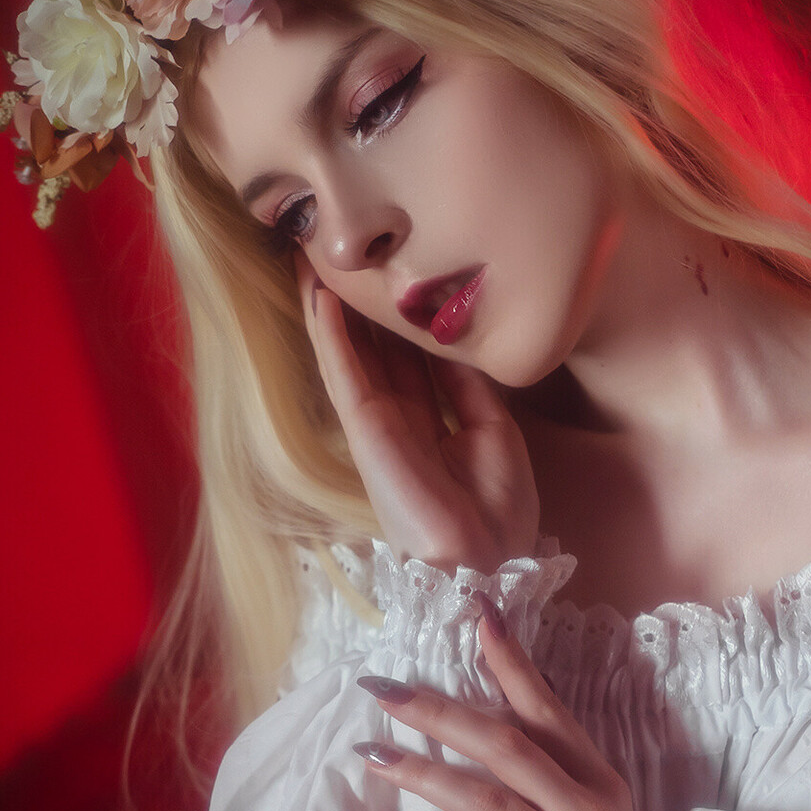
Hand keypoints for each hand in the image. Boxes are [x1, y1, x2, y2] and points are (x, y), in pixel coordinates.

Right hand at [294, 250, 539, 571]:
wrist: (489, 561)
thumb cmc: (498, 511)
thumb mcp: (494, 431)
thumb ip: (469, 385)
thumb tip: (453, 338)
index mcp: (432, 425)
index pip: (408, 358)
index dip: (397, 317)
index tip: (390, 273)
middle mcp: (399, 422)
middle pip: (373, 350)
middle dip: (358, 303)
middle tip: (340, 250)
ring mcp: (378, 429)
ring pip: (350, 356)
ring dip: (330, 307)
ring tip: (312, 256)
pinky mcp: (366, 435)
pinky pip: (345, 375)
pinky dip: (330, 335)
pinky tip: (319, 295)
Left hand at [356, 597, 648, 810]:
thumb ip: (555, 776)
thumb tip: (485, 721)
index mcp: (601, 781)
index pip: (547, 709)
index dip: (509, 661)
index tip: (474, 613)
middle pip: (503, 744)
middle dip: (437, 710)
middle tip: (381, 688)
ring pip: (484, 801)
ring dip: (421, 773)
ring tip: (371, 754)